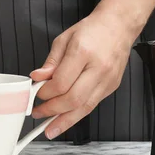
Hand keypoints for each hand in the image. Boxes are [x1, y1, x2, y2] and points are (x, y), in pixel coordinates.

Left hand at [29, 9, 137, 139]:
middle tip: (38, 113)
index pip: (61, 82)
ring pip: (85, 108)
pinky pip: (92, 105)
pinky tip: (66, 120)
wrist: (118, 26)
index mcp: (83, 52)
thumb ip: (51, 62)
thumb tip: (38, 78)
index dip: (46, 92)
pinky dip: (77, 114)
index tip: (36, 93)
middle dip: (53, 110)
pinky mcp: (112, 87)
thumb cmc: (91, 30)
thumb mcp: (64, 39)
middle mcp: (98, 68)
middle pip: (73, 99)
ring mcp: (108, 80)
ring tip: (50, 129)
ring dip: (65, 121)